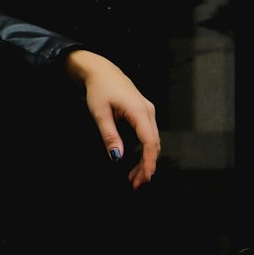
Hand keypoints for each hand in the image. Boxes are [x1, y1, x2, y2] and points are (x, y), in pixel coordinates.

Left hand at [64, 48, 159, 189]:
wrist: (101, 71)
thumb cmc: (99, 88)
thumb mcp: (100, 113)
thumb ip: (109, 135)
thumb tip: (117, 157)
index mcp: (139, 111)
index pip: (150, 141)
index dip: (149, 162)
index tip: (145, 177)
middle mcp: (148, 111)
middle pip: (154, 144)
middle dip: (147, 166)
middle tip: (136, 184)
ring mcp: (148, 111)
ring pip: (152, 141)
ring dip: (145, 160)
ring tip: (134, 177)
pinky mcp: (144, 112)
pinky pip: (148, 134)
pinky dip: (144, 150)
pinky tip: (135, 161)